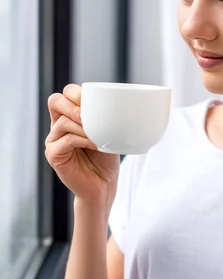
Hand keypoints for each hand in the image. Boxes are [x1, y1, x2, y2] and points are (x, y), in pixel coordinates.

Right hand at [45, 84, 119, 207]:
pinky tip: (95, 144)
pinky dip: (83, 140)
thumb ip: (102, 117)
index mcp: (69, 117)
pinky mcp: (53, 155)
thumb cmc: (106, 159)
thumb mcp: (106, 131)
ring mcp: (53, 140)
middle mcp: (58, 126)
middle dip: (75, 105)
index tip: (97, 101)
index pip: (66, 93)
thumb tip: (113, 101)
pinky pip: (66, 140)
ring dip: (83, 126)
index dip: (78, 92)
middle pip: (55, 100)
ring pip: (63, 121)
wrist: (103, 185)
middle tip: (91, 116)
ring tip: (99, 135)